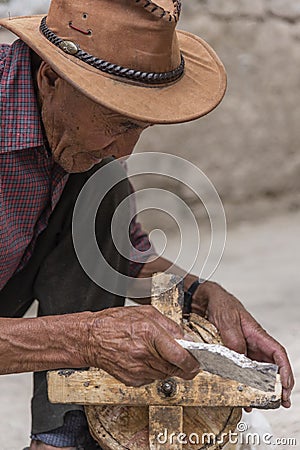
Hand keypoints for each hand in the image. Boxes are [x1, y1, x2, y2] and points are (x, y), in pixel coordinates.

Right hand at [82, 305, 199, 385]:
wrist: (91, 338)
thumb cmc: (115, 323)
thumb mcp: (146, 313)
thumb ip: (169, 326)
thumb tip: (185, 338)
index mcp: (150, 334)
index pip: (180, 356)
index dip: (193, 363)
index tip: (197, 363)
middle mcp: (144, 354)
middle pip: (175, 369)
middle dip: (183, 365)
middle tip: (182, 358)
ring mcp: (138, 370)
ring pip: (165, 375)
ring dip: (167, 367)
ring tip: (157, 353)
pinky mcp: (132, 380)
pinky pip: (152, 378)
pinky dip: (153, 371)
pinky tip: (145, 359)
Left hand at [189, 279, 293, 407]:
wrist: (202, 299)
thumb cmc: (219, 302)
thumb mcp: (226, 318)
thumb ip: (233, 338)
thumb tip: (239, 356)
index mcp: (256, 333)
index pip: (277, 353)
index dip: (285, 370)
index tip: (286, 385)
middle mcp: (251, 344)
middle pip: (269, 367)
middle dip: (276, 385)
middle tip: (277, 402)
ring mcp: (241, 350)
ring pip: (254, 372)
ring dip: (257, 389)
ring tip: (257, 403)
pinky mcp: (229, 354)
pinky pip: (238, 371)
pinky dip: (240, 383)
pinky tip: (239, 394)